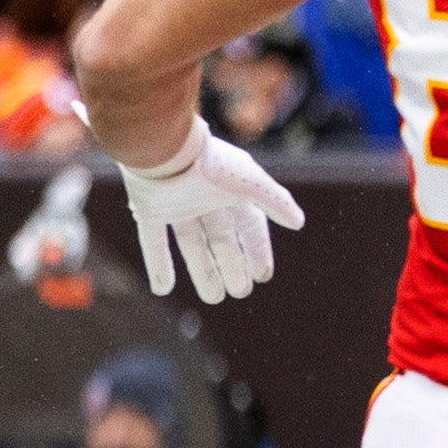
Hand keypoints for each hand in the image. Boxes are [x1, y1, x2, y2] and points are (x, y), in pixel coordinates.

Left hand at [116, 119, 305, 302]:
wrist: (163, 149)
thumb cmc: (211, 162)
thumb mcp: (252, 184)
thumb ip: (276, 202)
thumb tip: (299, 223)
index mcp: (231, 193)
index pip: (249, 228)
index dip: (257, 251)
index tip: (262, 276)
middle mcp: (204, 200)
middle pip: (221, 241)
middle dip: (232, 267)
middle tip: (240, 292)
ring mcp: (176, 206)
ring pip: (191, 246)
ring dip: (202, 272)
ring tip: (213, 298)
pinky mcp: (148, 210)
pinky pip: (153, 243)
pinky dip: (158, 265)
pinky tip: (162, 289)